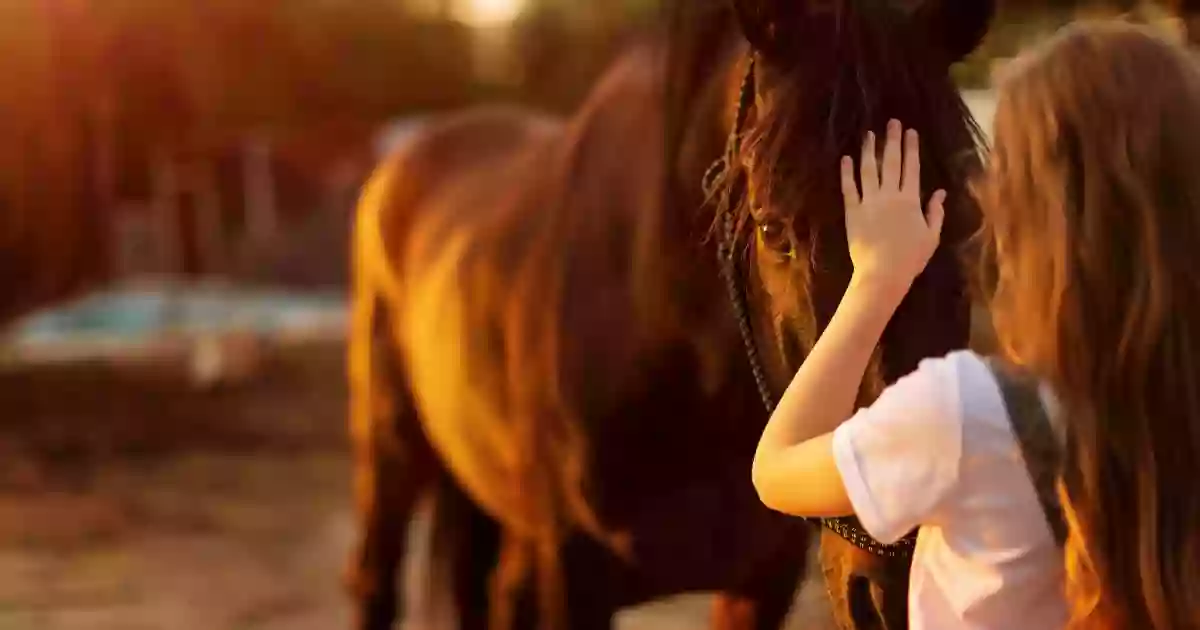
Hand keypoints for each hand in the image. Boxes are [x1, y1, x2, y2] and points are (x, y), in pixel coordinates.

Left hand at [841, 119, 944, 295]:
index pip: (911, 168)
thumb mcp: (931, 236)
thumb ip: (935, 212)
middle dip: (892, 141)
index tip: (911, 132)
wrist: (882, 273)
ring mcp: (869, 202)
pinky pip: (849, 188)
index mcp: (911, 200)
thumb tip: (941, 192)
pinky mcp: (852, 212)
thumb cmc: (910, 258)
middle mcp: (890, 196)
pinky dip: (847, 173)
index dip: (911, 148)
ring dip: (869, 151)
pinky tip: (846, 158)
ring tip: (869, 134)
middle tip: (892, 122)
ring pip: (869, 170)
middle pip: (891, 163)